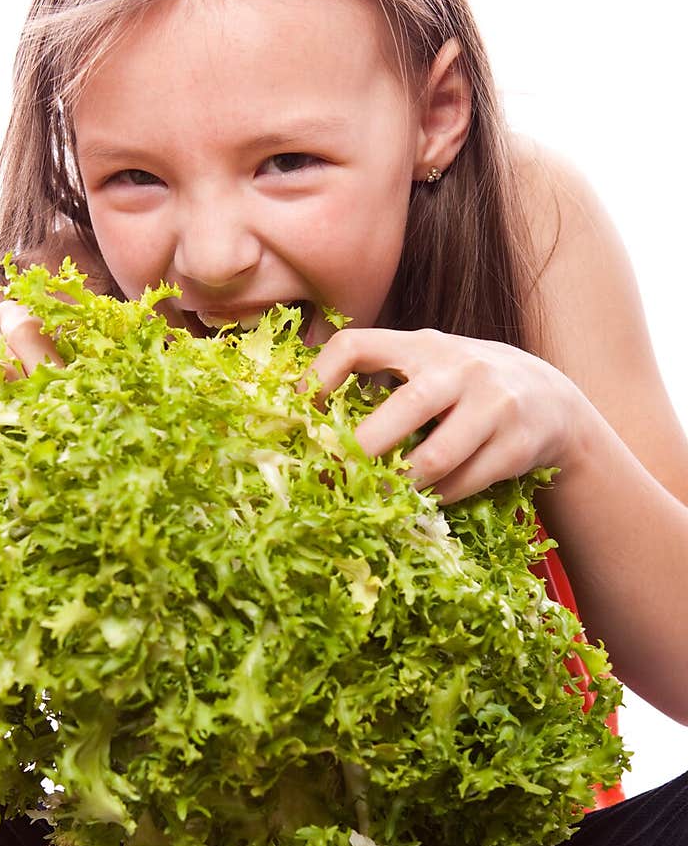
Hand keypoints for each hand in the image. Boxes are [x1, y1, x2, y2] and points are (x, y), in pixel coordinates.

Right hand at [0, 301, 60, 457]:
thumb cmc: (3, 369)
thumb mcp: (33, 361)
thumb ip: (54, 375)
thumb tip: (77, 409)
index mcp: (5, 315)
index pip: (26, 335)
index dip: (44, 370)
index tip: (60, 404)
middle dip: (17, 412)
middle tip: (36, 439)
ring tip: (9, 454)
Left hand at [308, 327, 583, 502]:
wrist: (550, 401)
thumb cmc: (463, 387)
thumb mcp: (426, 366)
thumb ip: (379, 381)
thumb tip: (304, 421)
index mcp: (420, 344)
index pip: (356, 345)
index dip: (318, 378)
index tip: (295, 414)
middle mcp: (459, 368)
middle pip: (404, 408)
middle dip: (361, 449)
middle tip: (330, 478)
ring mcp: (494, 404)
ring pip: (435, 457)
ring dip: (399, 485)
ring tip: (375, 498)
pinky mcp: (517, 444)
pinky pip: (462, 483)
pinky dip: (435, 498)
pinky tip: (423, 500)